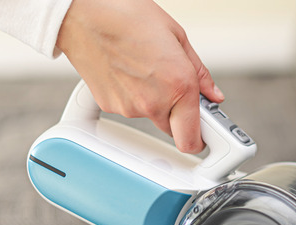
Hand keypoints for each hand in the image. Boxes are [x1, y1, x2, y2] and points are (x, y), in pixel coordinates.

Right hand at [55, 0, 222, 152]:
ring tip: (146, 67)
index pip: (193, 140)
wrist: (83, 14)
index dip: (202, 139)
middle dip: (180, 114)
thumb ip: (199, 72)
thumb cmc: (126, 16)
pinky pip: (130, 108)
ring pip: (151, 116)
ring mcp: (129, 108)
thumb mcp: (176, 36)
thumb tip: (212, 94)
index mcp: (179, 85)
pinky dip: (133, 95)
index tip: (207, 133)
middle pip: (174, 129)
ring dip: (154, 101)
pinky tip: (129, 70)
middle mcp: (154, 103)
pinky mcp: (110, 106)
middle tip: (176, 89)